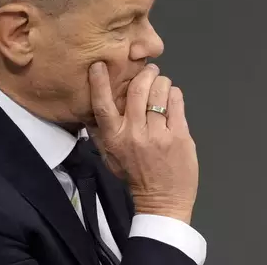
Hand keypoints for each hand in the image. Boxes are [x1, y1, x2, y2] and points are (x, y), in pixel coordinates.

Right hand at [86, 62, 198, 223]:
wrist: (162, 200)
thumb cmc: (134, 176)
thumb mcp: (109, 156)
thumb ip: (99, 133)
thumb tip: (88, 109)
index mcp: (115, 137)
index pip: (102, 104)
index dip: (100, 82)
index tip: (100, 65)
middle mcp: (135, 133)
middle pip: (137, 90)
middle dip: (144, 74)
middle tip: (149, 70)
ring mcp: (159, 134)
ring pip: (159, 91)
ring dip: (161, 81)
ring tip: (161, 83)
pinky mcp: (179, 135)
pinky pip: (176, 102)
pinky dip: (174, 94)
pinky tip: (172, 97)